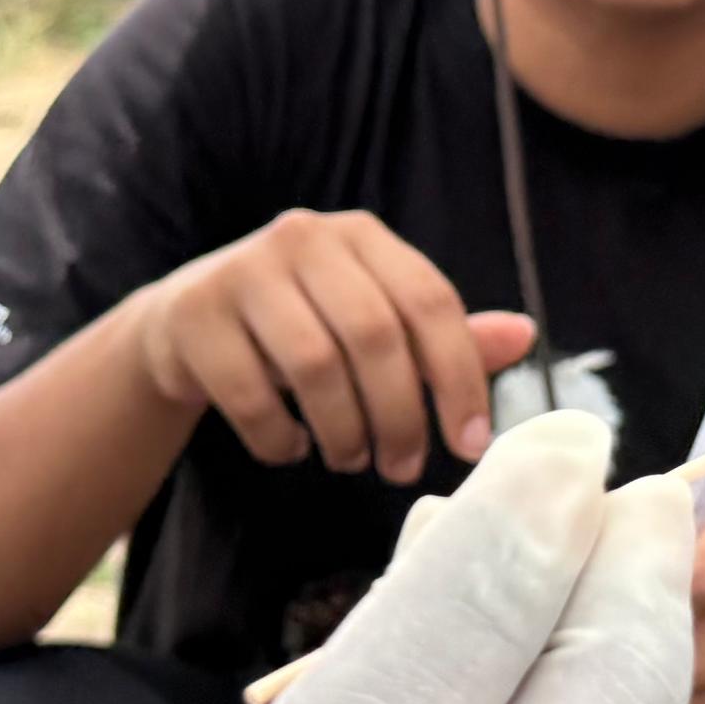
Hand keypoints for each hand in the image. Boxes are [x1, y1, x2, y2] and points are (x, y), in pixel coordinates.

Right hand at [136, 209, 538, 480]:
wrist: (180, 327)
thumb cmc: (296, 326)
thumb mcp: (368, 320)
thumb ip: (439, 333)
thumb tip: (524, 334)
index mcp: (359, 235)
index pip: (429, 300)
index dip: (459, 377)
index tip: (471, 443)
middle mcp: (302, 238)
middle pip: (374, 336)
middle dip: (400, 416)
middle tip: (403, 468)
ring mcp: (240, 272)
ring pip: (314, 367)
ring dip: (344, 432)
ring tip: (351, 460)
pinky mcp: (192, 317)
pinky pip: (250, 395)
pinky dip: (281, 439)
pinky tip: (292, 448)